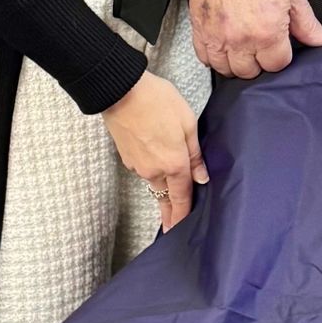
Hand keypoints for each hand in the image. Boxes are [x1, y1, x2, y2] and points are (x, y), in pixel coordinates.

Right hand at [102, 72, 207, 230]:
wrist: (120, 91)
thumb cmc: (158, 101)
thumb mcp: (187, 123)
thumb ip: (195, 154)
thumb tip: (201, 178)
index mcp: (174, 164)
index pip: (182, 198)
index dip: (183, 216)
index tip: (181, 231)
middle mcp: (154, 171)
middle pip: (165, 197)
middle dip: (170, 214)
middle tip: (171, 229)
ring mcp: (138, 166)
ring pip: (154, 184)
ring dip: (162, 193)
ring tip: (169, 202)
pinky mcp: (126, 158)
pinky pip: (144, 171)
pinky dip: (151, 175)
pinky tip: (156, 169)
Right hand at [188, 0, 321, 79]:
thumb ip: (308, 25)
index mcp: (267, 32)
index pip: (276, 65)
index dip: (280, 54)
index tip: (280, 43)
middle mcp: (240, 39)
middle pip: (250, 71)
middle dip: (259, 60)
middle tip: (262, 44)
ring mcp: (217, 35)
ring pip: (226, 69)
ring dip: (236, 62)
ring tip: (243, 47)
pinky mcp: (199, 27)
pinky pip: (204, 56)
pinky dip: (214, 55)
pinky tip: (224, 44)